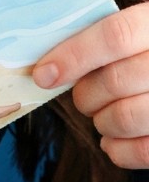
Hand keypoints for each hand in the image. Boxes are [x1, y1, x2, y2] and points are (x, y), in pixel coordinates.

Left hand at [33, 2, 148, 168]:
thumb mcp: (131, 31)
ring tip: (102, 115)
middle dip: (85, 95)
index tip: (43, 75)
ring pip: (126, 117)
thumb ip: (99, 39)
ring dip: (101, 121)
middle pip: (114, 80)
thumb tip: (48, 66)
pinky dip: (118, 149)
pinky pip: (142, 150)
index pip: (115, 36)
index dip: (74, 56)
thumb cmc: (140, 54)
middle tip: (82, 98)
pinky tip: (112, 140)